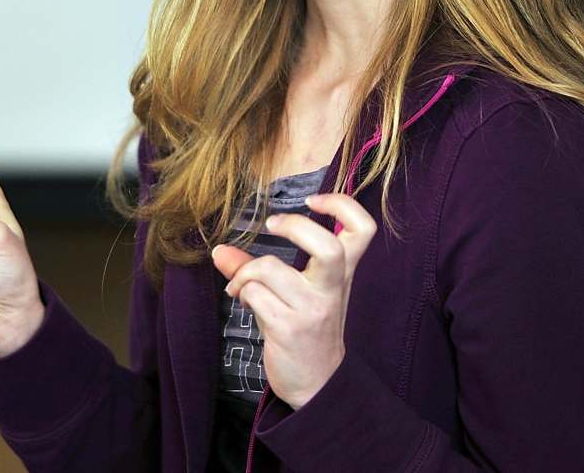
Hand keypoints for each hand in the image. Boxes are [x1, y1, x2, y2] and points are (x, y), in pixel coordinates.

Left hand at [211, 193, 376, 408]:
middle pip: (328, 246)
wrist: (317, 383)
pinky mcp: (290, 329)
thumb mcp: (295, 292)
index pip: (363, 229)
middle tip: (271, 225)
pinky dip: (242, 292)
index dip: (343, 204)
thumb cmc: (306, 328)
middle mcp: (333, 289)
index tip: (314, 200)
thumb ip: (259, 267)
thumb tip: (219, 250)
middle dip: (293, 227)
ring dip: (245, 272)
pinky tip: (244, 301)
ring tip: (240, 284)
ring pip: (271, 268)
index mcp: (342, 273)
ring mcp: (313, 310)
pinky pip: (255, 294)